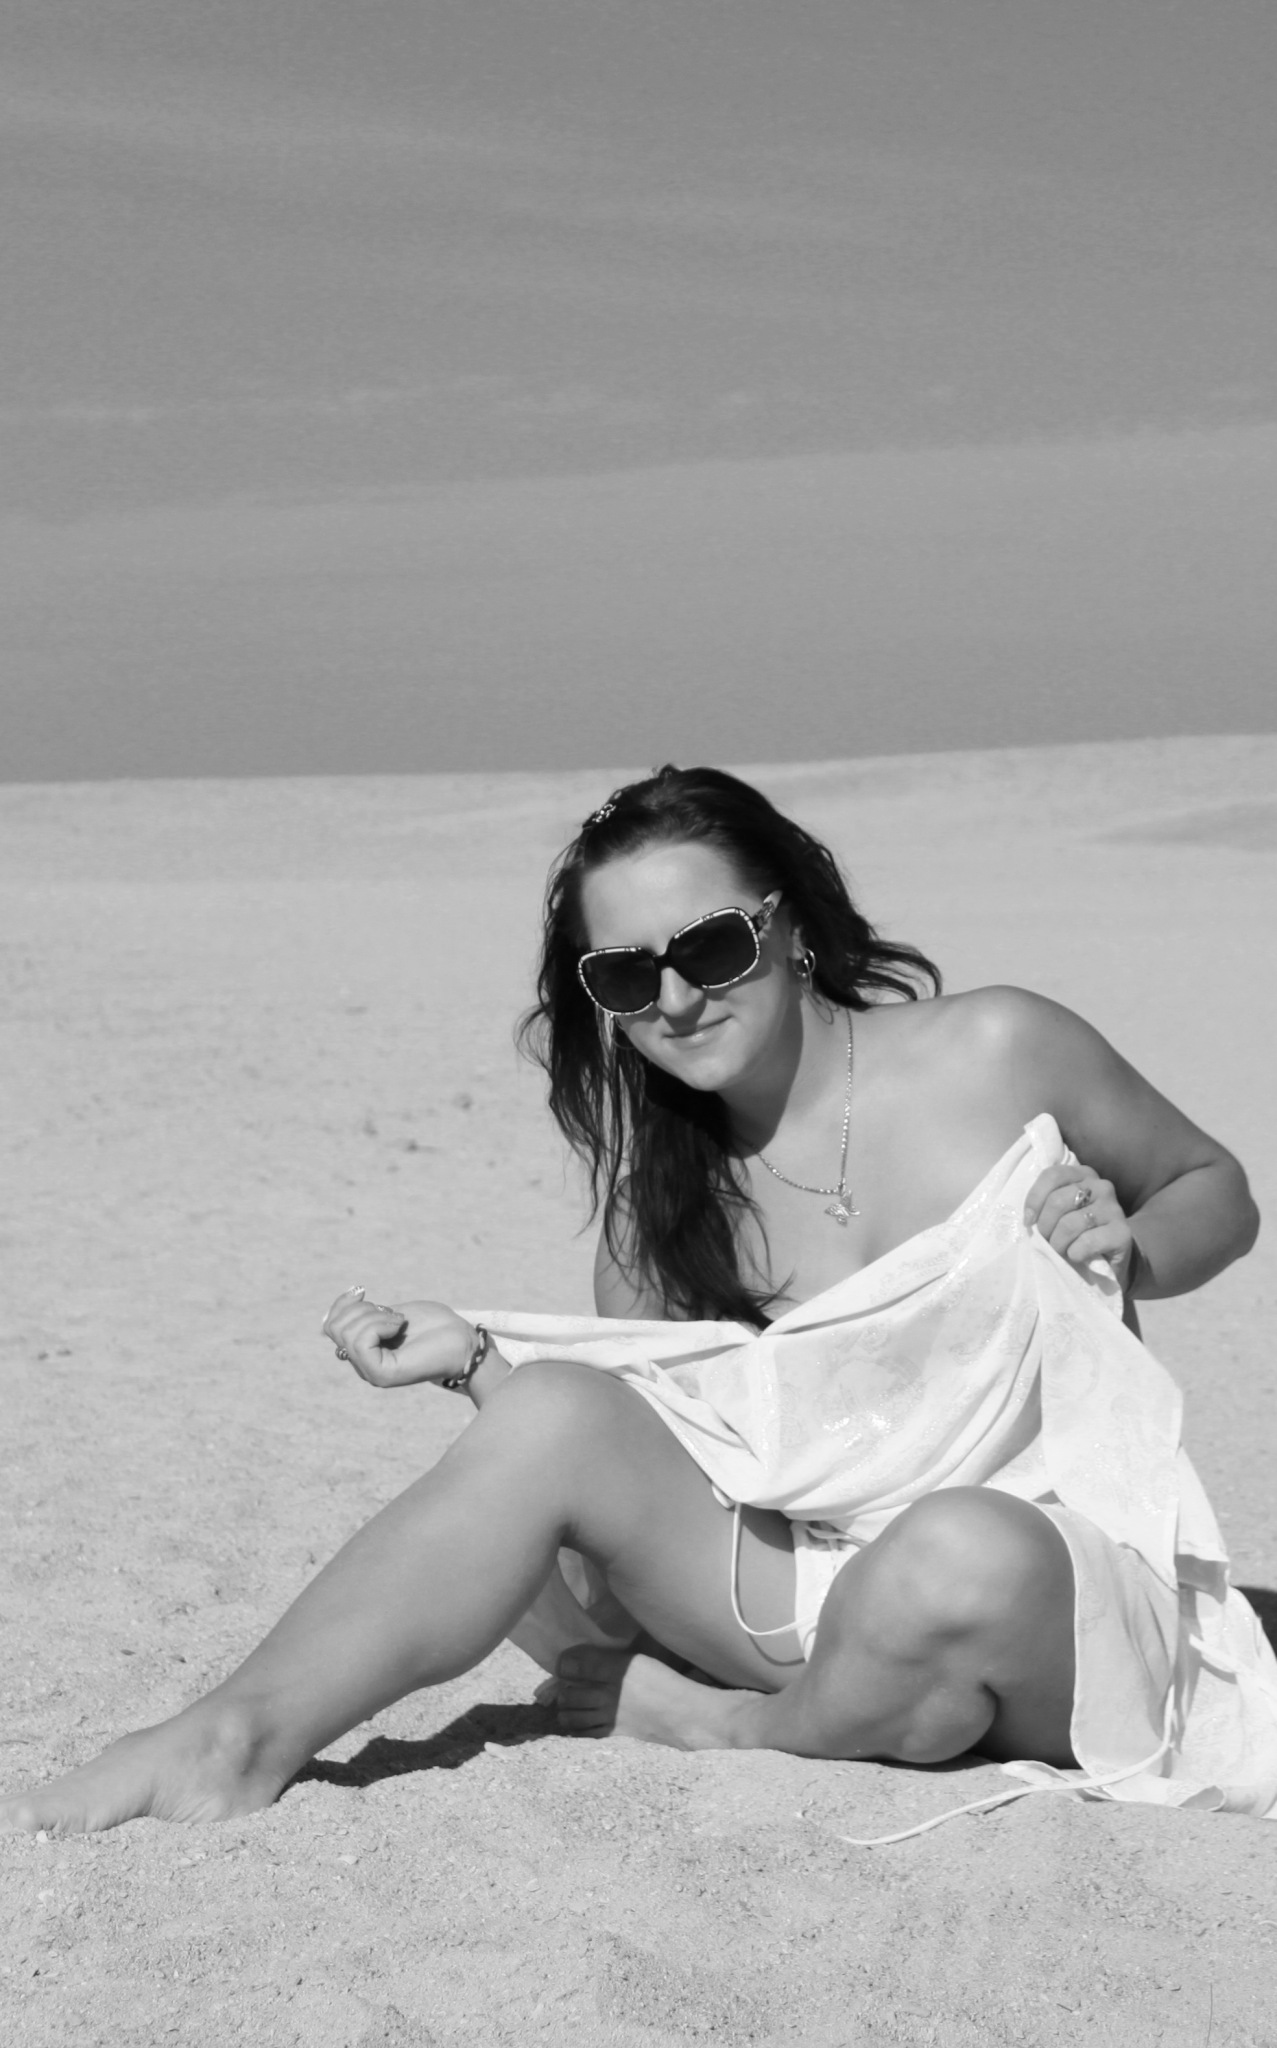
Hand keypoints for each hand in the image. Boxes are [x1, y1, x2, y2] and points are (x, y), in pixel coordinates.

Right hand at [320, 1286, 475, 1387]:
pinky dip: (378, 1324)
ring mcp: (370, 1372)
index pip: (330, 1325)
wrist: (462, 1341)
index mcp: (363, 1350)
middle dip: (361, 1309)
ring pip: (347, 1333)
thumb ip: (366, 1315)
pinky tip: (398, 1326)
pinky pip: (360, 1341)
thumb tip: (341, 1306)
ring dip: (374, 1315)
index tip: (363, 1291)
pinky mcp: (381, 1375)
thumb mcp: (391, 1312)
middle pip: (334, 1327)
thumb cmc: (434, 1325)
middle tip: (392, 1314)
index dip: (342, 1303)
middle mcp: (362, 1364)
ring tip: (399, 1321)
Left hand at [1023, 1162, 1136, 1288]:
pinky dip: (1074, 1253)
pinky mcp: (1122, 1232)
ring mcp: (1114, 1208)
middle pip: (1058, 1201)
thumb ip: (1045, 1204)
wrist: (1107, 1259)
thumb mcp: (1059, 1213)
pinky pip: (1087, 1242)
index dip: (1035, 1199)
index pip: (1052, 1175)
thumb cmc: (1076, 1233)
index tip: (1029, 1221)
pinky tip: (1077, 1256)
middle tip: (1046, 1241)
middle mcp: (1101, 1186)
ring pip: (1069, 1224)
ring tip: (1060, 1250)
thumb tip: (1029, 1217)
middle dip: (1045, 1227)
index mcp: (1083, 1174)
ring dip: (1058, 1243)